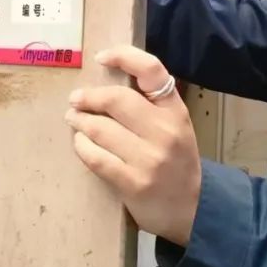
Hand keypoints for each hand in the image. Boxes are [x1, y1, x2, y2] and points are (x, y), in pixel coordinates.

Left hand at [65, 45, 201, 246]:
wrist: (192, 209)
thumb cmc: (177, 163)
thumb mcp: (176, 127)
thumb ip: (152, 105)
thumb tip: (108, 82)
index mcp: (176, 111)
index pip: (152, 70)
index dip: (124, 57)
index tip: (102, 58)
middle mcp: (164, 131)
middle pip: (117, 99)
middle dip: (89, 97)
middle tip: (76, 100)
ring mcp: (149, 158)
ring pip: (101, 128)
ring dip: (80, 121)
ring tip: (74, 120)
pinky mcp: (132, 182)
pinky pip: (96, 157)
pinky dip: (82, 146)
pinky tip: (81, 143)